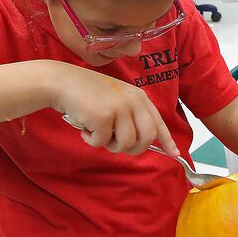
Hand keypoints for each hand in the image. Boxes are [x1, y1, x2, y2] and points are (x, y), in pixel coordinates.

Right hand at [48, 62, 179, 156]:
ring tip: (98, 132)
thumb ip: (131, 115)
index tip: (174, 154)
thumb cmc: (88, 94)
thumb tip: (142, 142)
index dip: (167, 140)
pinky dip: (91, 141)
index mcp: (139, 97)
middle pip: (147, 138)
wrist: (63, 82)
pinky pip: (102, 143)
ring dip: (110, 146)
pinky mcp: (104, 117)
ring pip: (126, 144)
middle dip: (134, 149)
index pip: (158, 122)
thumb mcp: (117, 99)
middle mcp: (133, 101)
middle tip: (116, 144)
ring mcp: (119, 108)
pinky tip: (84, 127)